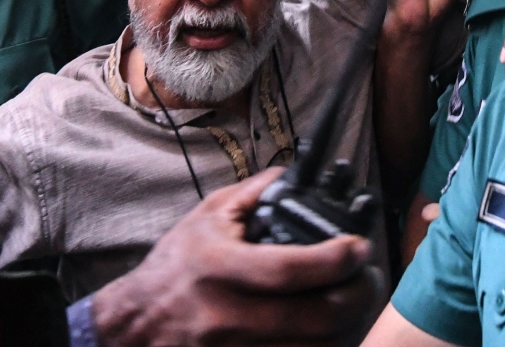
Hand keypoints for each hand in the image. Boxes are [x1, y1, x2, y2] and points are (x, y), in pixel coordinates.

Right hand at [92, 168, 382, 346]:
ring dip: (347, 326)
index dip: (335, 259)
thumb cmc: (173, 269)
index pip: (290, 269)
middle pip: (316, 317)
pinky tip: (331, 328)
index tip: (358, 246)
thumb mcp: (205, 219)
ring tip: (354, 301)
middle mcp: (228, 313)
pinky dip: (323, 345)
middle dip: (356, 295)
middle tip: (368, 276)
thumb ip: (250, 195)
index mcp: (219, 267)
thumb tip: (290, 174)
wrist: (136, 325)